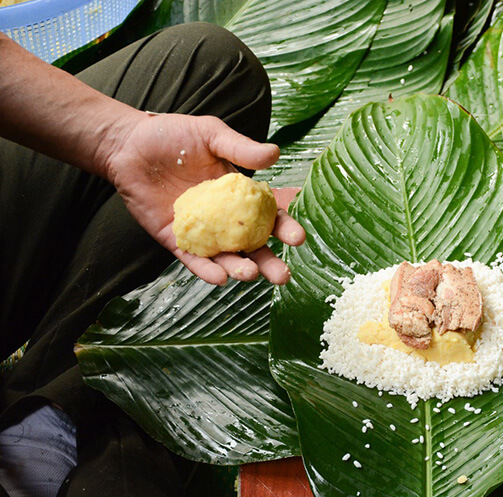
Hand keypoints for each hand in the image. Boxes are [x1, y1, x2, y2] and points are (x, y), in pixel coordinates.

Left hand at [103, 112, 304, 284]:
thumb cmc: (171, 136)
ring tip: (252, 275)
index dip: (284, 228)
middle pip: (253, 246)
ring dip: (240, 269)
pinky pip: (193, 259)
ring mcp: (201, 232)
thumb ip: (241, 148)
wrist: (128, 144)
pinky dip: (206, 270)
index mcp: (239, 196)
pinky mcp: (175, 240)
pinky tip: (219, 277)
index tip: (297, 238)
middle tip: (283, 275)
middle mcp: (224, 219)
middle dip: (270, 263)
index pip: (269, 217)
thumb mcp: (211, 135)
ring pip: (225, 258)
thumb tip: (275, 153)